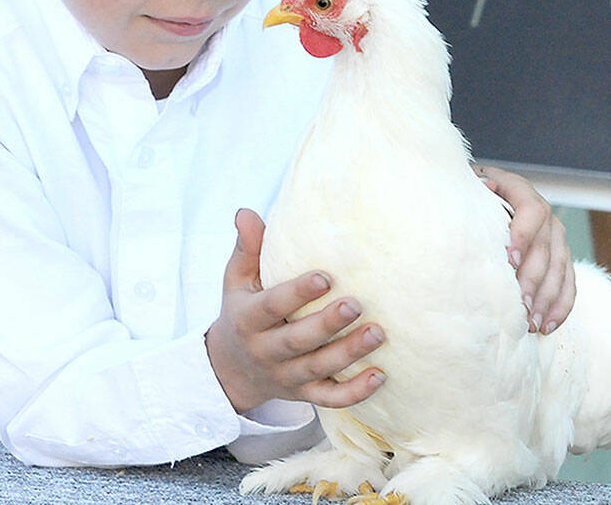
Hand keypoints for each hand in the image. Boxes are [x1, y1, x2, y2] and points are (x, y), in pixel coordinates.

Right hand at [204, 208, 386, 412]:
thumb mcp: (236, 282)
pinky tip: (380, 376)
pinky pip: (330, 398)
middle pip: (297, 341)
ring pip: (318, 369)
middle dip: (327, 325)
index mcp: (249, 320)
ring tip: (377, 334)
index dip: (296, 293)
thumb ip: (246, 250)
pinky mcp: (304, 394)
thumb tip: (246, 213)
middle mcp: (266, 351)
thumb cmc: (243, 313)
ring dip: (348, 354)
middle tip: (356, 304)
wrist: (230, 371)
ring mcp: (287, 376)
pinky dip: (354, 393)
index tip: (324, 276)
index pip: (272, 307)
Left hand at [474, 165, 575, 334]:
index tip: (509, 261)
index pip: (532, 212)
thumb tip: (487, 187)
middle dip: (533, 280)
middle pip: (546, 248)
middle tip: (519, 306)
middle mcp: (544, 214)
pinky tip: (546, 325)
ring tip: (531, 323)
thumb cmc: (470, 196)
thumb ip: (477, 187)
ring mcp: (556, 237)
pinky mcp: (561, 258)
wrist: (482, 197)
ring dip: (547, 299)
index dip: (523, 236)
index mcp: (521, 191)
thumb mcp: (468, 186)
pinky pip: (568, 283)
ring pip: (560, 269)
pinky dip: (559, 306)